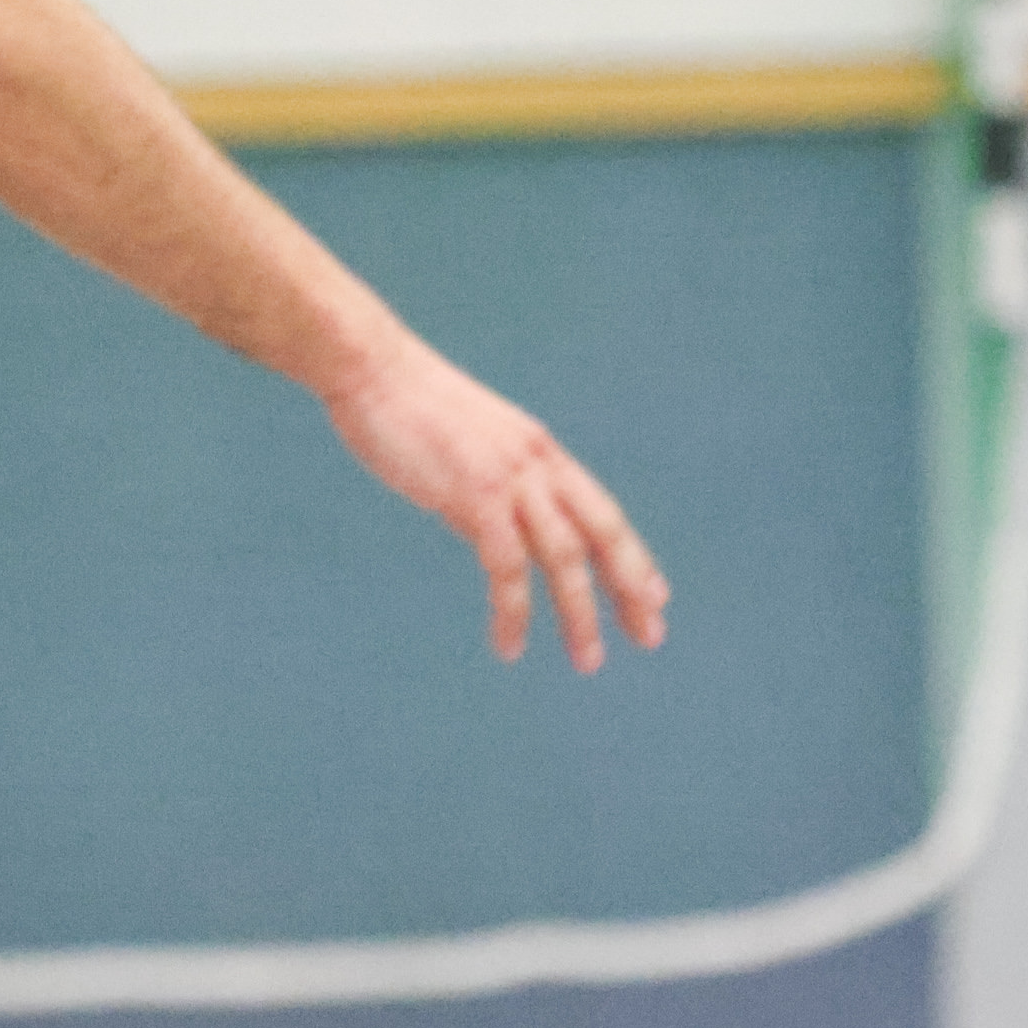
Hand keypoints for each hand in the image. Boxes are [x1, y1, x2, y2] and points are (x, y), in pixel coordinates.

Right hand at [323, 338, 670, 670]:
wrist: (372, 367)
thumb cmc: (406, 408)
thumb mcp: (464, 452)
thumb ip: (483, 495)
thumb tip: (482, 535)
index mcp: (539, 451)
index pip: (600, 511)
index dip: (631, 556)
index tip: (655, 596)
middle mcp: (537, 462)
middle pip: (603, 532)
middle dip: (630, 586)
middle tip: (651, 636)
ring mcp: (510, 477)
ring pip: (565, 555)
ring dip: (580, 613)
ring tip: (589, 660)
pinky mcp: (475, 492)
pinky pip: (506, 565)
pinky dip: (513, 611)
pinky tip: (510, 646)